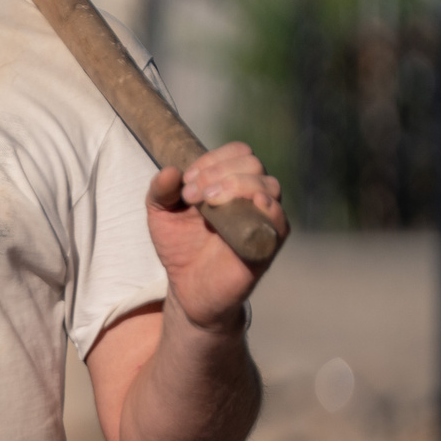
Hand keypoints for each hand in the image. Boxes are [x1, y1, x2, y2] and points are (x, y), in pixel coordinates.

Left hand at [147, 141, 286, 332]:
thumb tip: (171, 170)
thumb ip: (160, 190)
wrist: (187, 287)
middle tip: (192, 196)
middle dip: (219, 173)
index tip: (187, 182)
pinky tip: (250, 205)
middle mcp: (252, 197)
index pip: (238, 153)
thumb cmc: (179, 246)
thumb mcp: (160, 214)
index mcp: (231, 183)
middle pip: (253, 164)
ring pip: (269, 186)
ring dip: (236, 185)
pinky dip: (268, 208)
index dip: (213, 159)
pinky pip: (280, 221)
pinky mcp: (267, 244)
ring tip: (207, 203)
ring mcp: (263, 219)